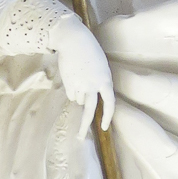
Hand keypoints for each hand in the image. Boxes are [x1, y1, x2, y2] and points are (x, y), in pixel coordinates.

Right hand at [54, 16, 114, 138]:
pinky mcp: (68, 82)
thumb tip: (86, 100)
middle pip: (89, 110)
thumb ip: (98, 83)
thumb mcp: (100, 66)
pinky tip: (72, 77)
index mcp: (105, 80)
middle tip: (79, 138)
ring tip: (79, 80)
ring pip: (78, 100)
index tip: (104, 127)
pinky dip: (71, 90)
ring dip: (79, 95)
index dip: (107, 116)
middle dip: (84, 126)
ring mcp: (79, 84)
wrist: (73, 40)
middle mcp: (93, 85)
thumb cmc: (89, 51)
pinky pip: (71, 94)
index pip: (109, 103)